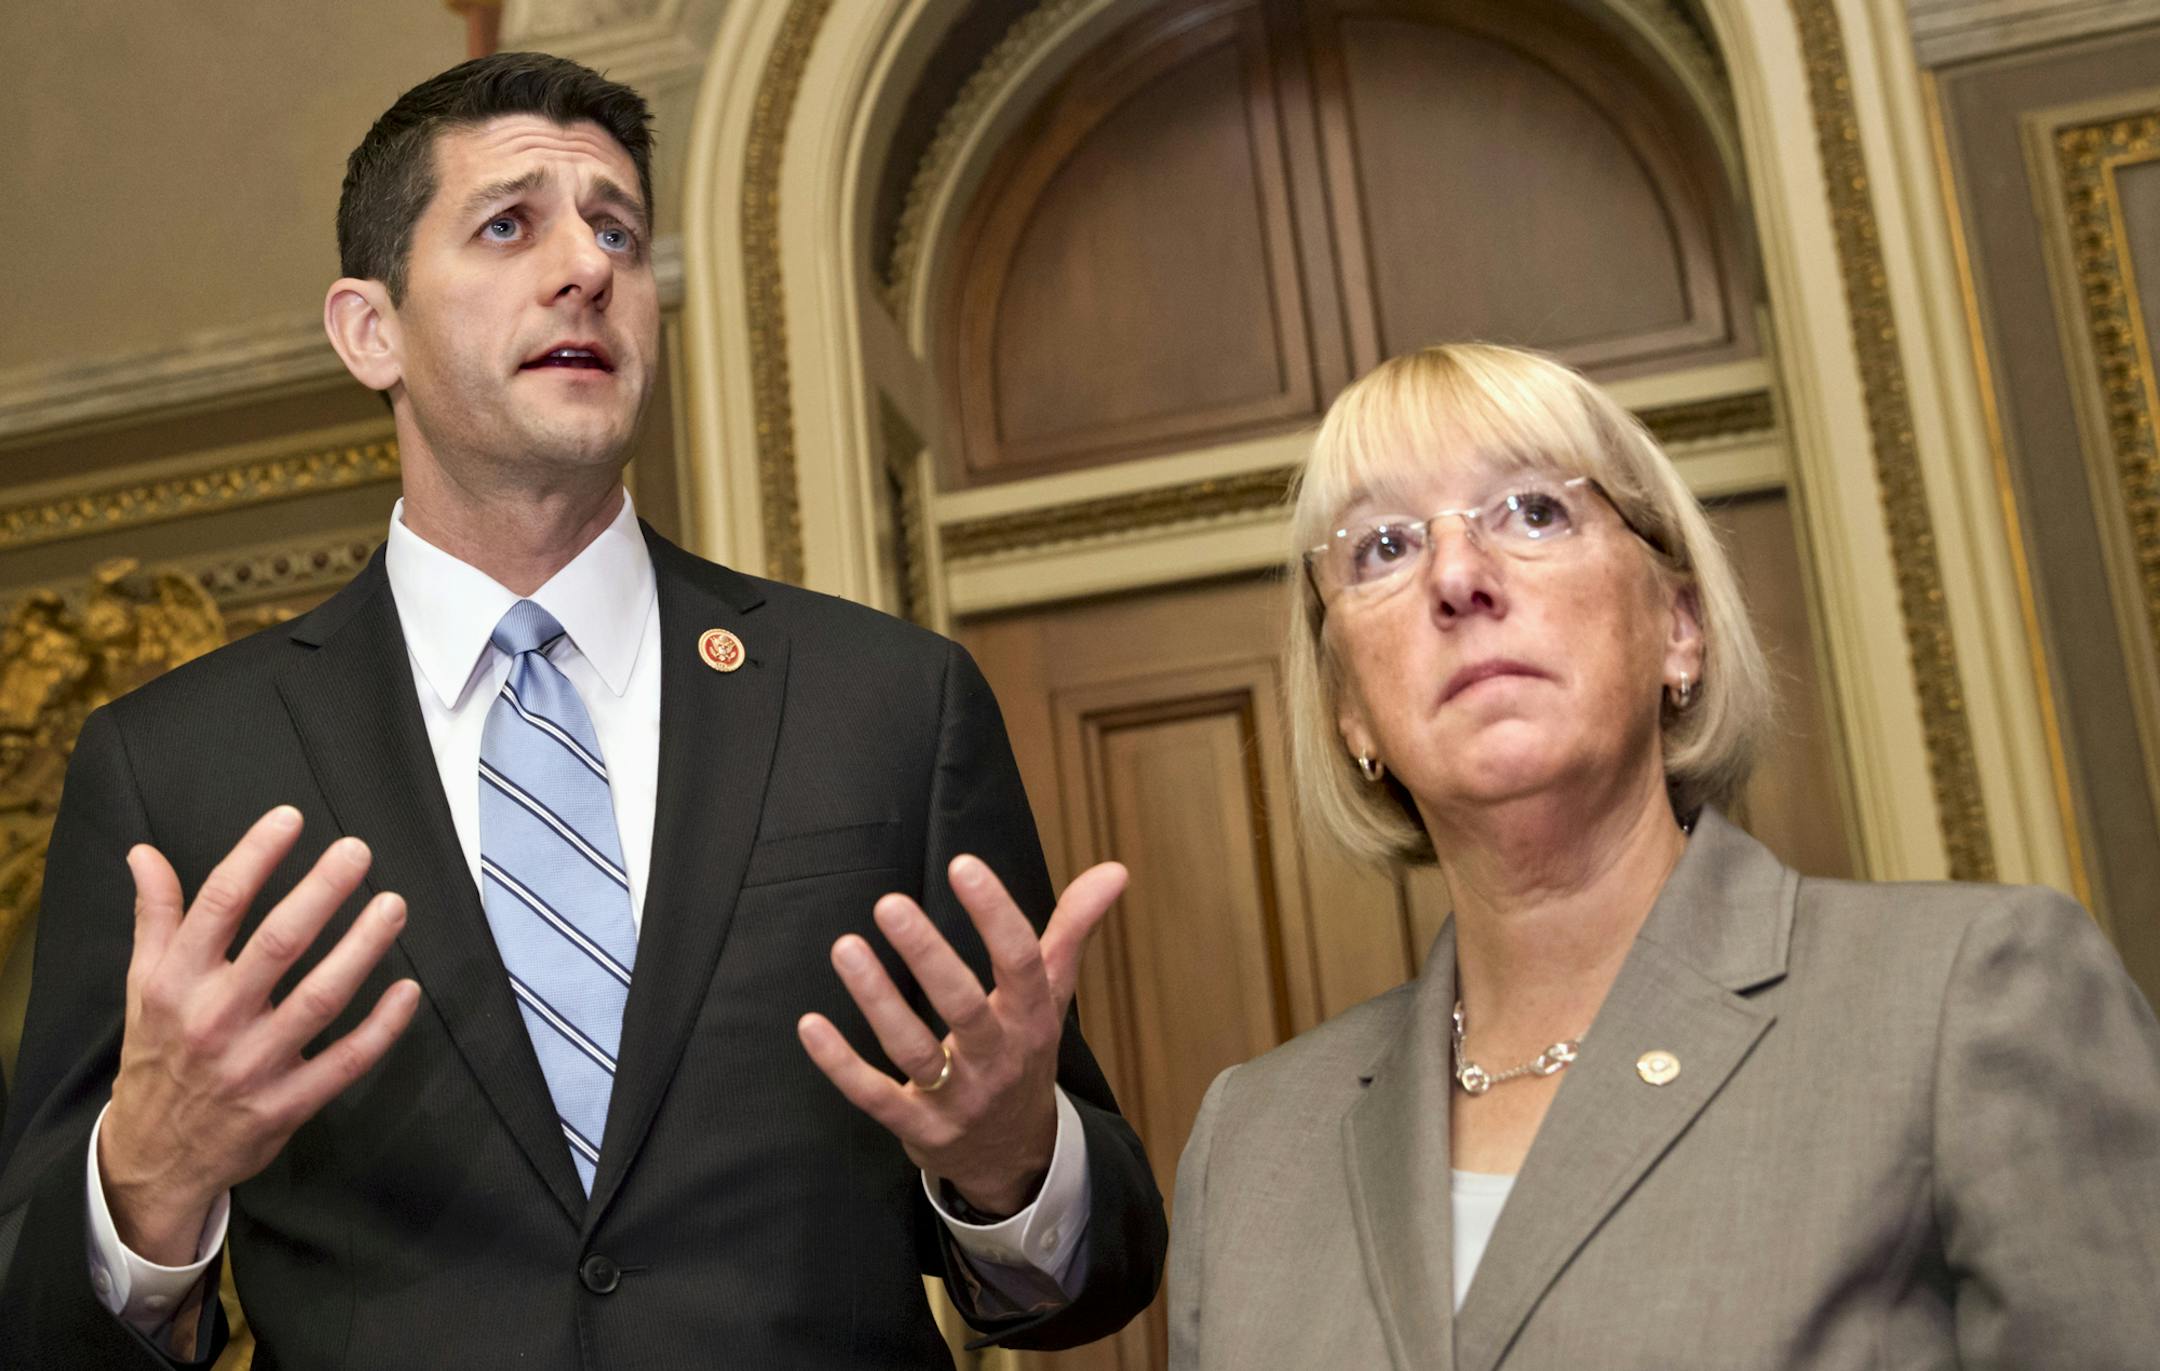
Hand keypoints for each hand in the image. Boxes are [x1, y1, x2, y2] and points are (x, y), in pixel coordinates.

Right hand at [99, 806, 420, 1264]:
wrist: (153, 1158)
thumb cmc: (157, 1054)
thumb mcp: (142, 987)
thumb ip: (155, 918)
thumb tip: (144, 853)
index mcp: (176, 984)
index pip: (218, 906)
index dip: (256, 857)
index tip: (291, 818)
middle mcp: (213, 1020)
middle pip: (278, 945)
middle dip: (321, 892)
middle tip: (358, 850)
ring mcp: (253, 1065)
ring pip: (320, 998)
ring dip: (362, 948)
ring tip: (394, 905)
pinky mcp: (287, 1104)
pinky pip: (346, 1060)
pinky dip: (382, 1026)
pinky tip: (409, 988)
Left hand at [798, 855, 1125, 1216]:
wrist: (1016, 1157)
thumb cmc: (1024, 1054)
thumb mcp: (1053, 995)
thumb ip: (1073, 929)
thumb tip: (1115, 870)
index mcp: (1031, 1018)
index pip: (1021, 962)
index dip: (995, 914)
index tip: (964, 865)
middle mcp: (998, 1059)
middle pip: (964, 1006)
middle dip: (927, 955)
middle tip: (889, 903)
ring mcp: (958, 1098)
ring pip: (915, 1051)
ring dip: (877, 1000)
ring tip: (845, 947)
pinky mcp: (919, 1129)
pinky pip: (876, 1097)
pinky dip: (841, 1065)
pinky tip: (810, 1025)